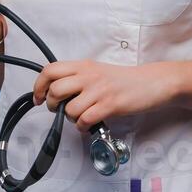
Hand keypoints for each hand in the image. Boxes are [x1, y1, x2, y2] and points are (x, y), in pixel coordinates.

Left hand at [31, 60, 175, 130]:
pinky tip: (89, 124)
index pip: (50, 70)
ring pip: (69, 109)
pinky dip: (82, 126)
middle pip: (55, 90)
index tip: (38, 98)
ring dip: (70, 118)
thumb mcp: (97, 71)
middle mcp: (89, 75)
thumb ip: (77, 77)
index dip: (38, 86)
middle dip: (52, 105)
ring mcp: (100, 90)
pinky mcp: (110, 105)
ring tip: (80, 116)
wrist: (152, 82)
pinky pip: (85, 120)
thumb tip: (55, 91)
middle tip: (59, 109)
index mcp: (84, 65)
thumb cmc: (124, 80)